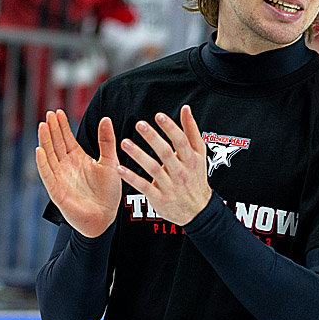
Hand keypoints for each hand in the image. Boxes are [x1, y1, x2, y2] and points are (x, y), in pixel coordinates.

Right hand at [35, 109, 120, 237]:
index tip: (58, 111)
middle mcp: (66, 166)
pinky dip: (43, 162)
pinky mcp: (56, 190)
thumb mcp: (110, 162)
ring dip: (46, 141)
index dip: (62, 125)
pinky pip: (47, 174)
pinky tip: (39, 150)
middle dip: (53, 129)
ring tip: (43, 126)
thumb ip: (107, 141)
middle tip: (49, 113)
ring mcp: (60, 177)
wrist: (106, 217)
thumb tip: (106, 119)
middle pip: (56, 144)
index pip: (67, 138)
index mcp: (78, 158)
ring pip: (49, 156)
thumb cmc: (108, 192)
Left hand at [116, 105, 210, 225]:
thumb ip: (191, 131)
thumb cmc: (196, 177)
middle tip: (139, 124)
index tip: (158, 116)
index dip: (170, 128)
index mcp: (191, 159)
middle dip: (153, 138)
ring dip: (139, 155)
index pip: (181, 141)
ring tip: (124, 142)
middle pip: (166, 153)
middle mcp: (181, 172)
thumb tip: (185, 109)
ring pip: (153, 169)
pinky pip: (144, 187)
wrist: (197, 210)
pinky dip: (132, 178)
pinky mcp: (159, 198)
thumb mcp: (198, 155)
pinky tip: (119, 169)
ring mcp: (170, 186)